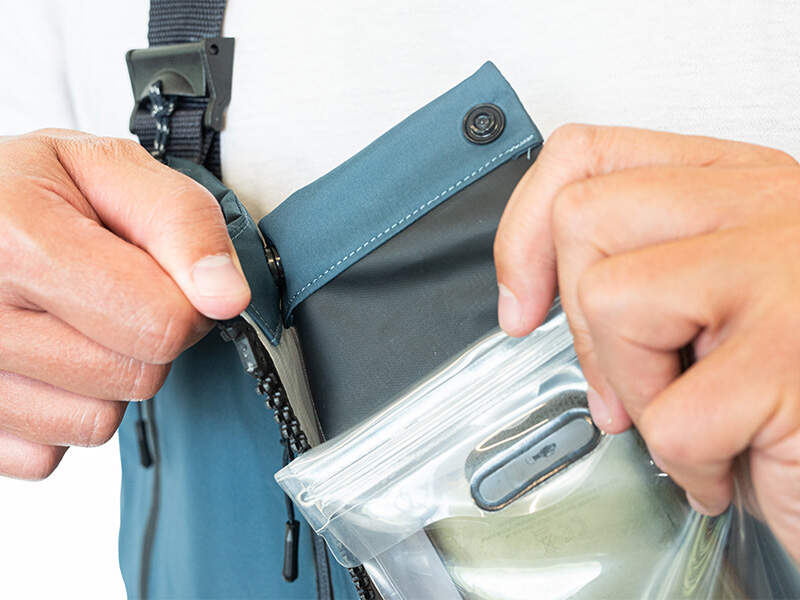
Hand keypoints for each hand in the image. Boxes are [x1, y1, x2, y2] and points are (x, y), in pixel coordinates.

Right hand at [0, 130, 249, 478]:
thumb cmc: (26, 189)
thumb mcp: (109, 169)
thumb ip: (182, 222)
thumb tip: (226, 297)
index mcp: (14, 242)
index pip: (162, 323)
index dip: (186, 301)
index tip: (164, 278)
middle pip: (137, 378)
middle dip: (148, 337)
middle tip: (112, 294)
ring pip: (95, 424)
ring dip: (105, 378)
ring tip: (70, 322)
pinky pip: (47, 453)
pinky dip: (59, 412)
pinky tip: (40, 360)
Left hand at [494, 124, 799, 561]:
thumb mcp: (726, 293)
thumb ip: (648, 265)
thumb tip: (539, 297)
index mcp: (738, 184)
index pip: (586, 154)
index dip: (525, 227)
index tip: (522, 300)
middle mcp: (767, 205)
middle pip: (581, 216)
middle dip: (578, 324)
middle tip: (628, 380)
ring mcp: (782, 269)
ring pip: (608, 297)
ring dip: (634, 389)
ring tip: (694, 419)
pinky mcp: (793, 354)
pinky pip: (671, 416)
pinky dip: (689, 465)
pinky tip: (732, 465)